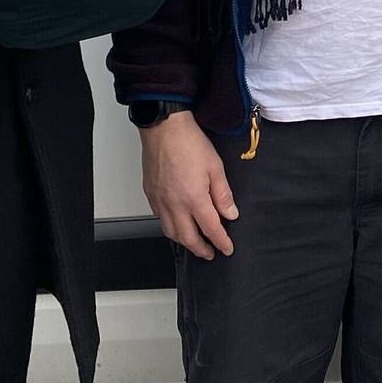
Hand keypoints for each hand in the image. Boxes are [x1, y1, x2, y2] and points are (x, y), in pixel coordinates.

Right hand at [141, 111, 238, 259]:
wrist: (164, 129)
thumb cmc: (189, 143)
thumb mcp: (216, 167)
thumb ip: (223, 194)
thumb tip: (230, 213)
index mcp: (194, 199)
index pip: (211, 229)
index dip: (221, 241)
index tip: (227, 248)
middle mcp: (174, 205)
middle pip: (188, 238)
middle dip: (201, 249)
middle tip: (210, 253)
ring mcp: (160, 201)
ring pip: (171, 232)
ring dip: (184, 241)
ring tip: (194, 243)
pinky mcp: (151, 195)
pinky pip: (160, 219)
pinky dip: (170, 227)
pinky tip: (176, 224)